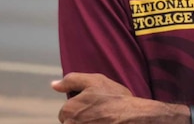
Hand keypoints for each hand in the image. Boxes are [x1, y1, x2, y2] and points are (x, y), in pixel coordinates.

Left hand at [51, 72, 178, 123]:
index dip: (80, 105)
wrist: (133, 117)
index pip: (66, 110)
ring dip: (88, 122)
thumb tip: (54, 84)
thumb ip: (72, 80)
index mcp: (68, 109)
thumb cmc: (115, 99)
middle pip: (70, 121)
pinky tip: (103, 122)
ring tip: (103, 119)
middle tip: (100, 111)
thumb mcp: (95, 81)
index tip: (94, 103)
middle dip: (82, 116)